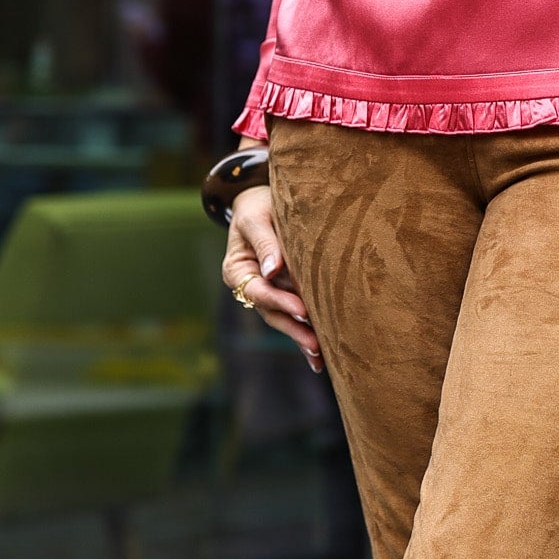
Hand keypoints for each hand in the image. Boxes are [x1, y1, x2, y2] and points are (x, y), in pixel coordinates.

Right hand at [221, 182, 323, 374]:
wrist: (262, 201)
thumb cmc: (258, 206)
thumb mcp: (257, 218)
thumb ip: (265, 242)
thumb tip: (272, 270)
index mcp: (237, 270)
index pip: (259, 291)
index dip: (280, 301)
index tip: (302, 310)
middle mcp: (250, 286)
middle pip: (271, 313)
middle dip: (294, 329)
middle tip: (316, 344)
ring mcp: (267, 293)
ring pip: (283, 319)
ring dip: (301, 337)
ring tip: (322, 357)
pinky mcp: (284, 293)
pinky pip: (293, 316)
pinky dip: (305, 333)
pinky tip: (319, 355)